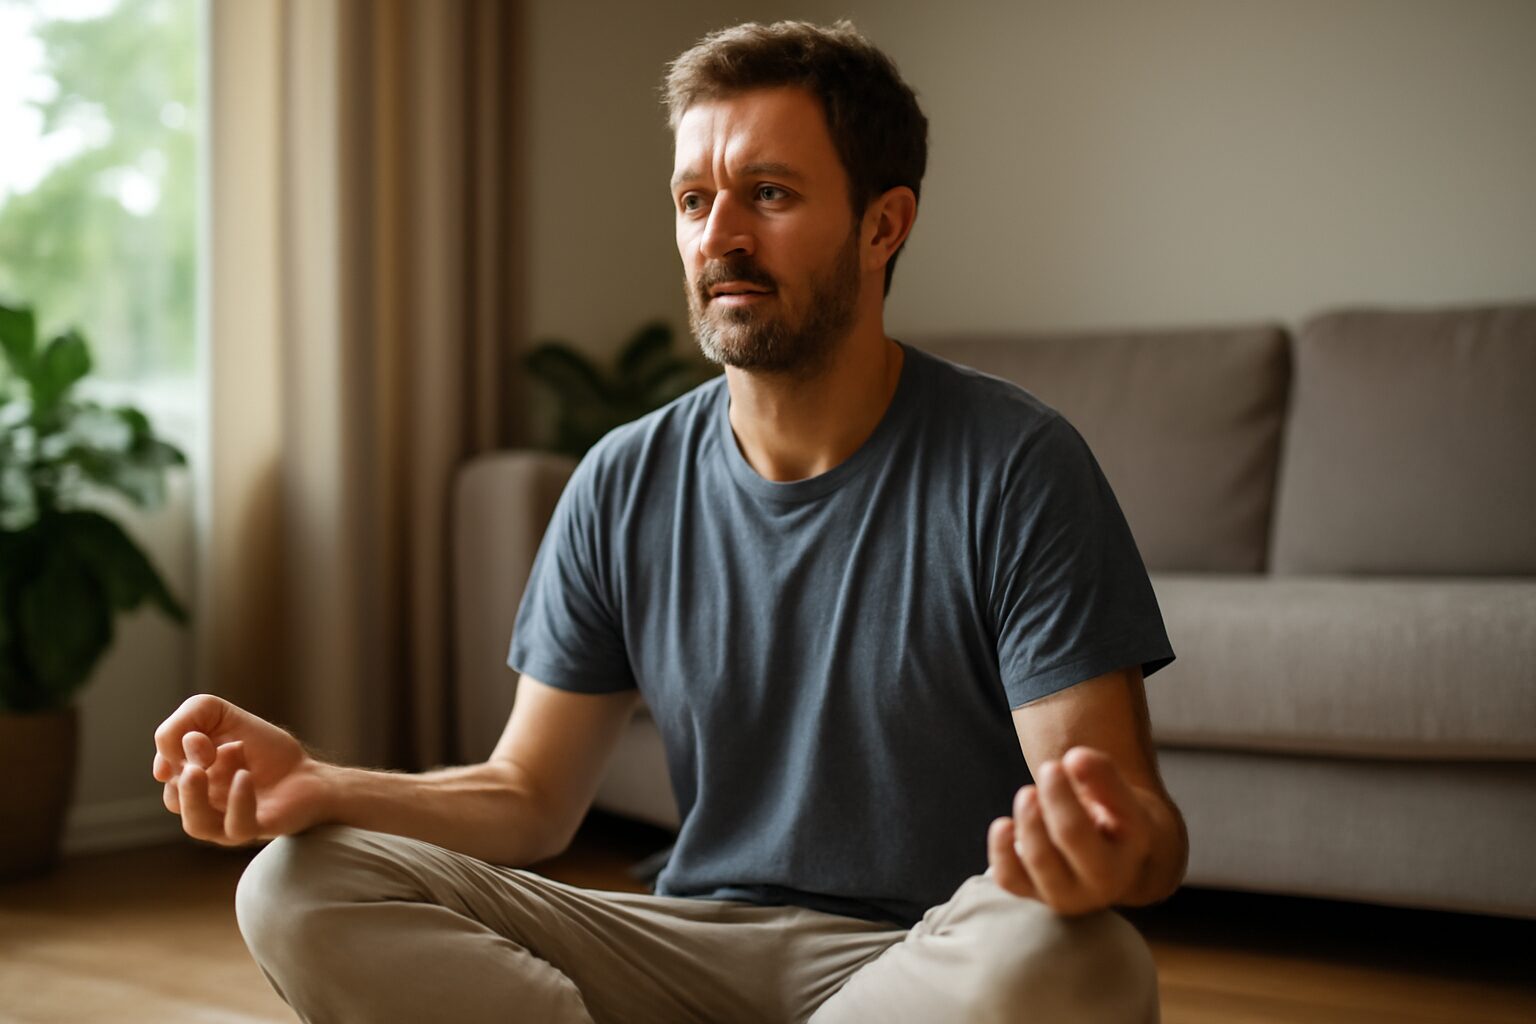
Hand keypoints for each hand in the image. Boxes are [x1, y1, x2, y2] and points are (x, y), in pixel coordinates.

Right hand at [152, 694, 332, 844]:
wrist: (308, 773)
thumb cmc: (262, 748)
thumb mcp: (223, 715)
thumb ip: (192, 713)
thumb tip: (167, 743)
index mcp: (190, 780)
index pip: (166, 772)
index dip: (172, 751)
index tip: (195, 734)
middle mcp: (203, 805)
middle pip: (175, 798)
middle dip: (186, 766)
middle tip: (205, 748)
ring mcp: (226, 822)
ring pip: (196, 824)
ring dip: (194, 796)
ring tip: (201, 769)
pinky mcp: (256, 829)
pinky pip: (236, 828)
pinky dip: (236, 801)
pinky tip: (244, 776)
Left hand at [986, 745, 1153, 915]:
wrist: (1113, 856)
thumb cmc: (1116, 819)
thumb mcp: (1124, 799)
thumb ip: (1105, 778)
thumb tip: (1074, 759)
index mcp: (1121, 865)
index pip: (1080, 832)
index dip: (1061, 794)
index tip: (1064, 760)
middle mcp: (1094, 889)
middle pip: (1057, 844)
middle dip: (1046, 801)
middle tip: (1049, 768)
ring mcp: (1061, 895)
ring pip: (1035, 859)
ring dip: (1028, 818)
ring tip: (1032, 793)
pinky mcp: (1032, 893)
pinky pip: (1008, 878)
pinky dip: (1000, 849)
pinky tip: (1005, 824)